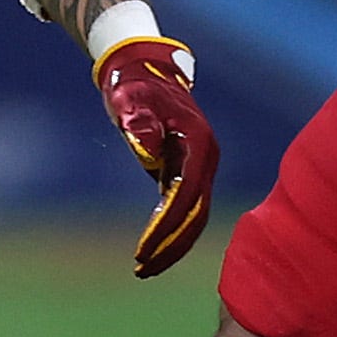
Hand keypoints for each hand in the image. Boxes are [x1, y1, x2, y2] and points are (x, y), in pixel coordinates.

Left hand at [94, 35, 217, 276]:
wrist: (142, 67)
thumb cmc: (134, 84)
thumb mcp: (130, 101)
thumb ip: (140, 125)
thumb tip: (151, 154)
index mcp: (198, 142)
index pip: (186, 195)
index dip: (167, 227)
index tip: (144, 250)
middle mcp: (206, 157)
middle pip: (196, 213)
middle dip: (172, 245)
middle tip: (143, 269)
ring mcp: (199, 164)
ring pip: (193, 214)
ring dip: (172, 242)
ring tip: (145, 267)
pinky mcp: (187, 169)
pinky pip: (183, 206)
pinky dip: (169, 228)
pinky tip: (151, 247)